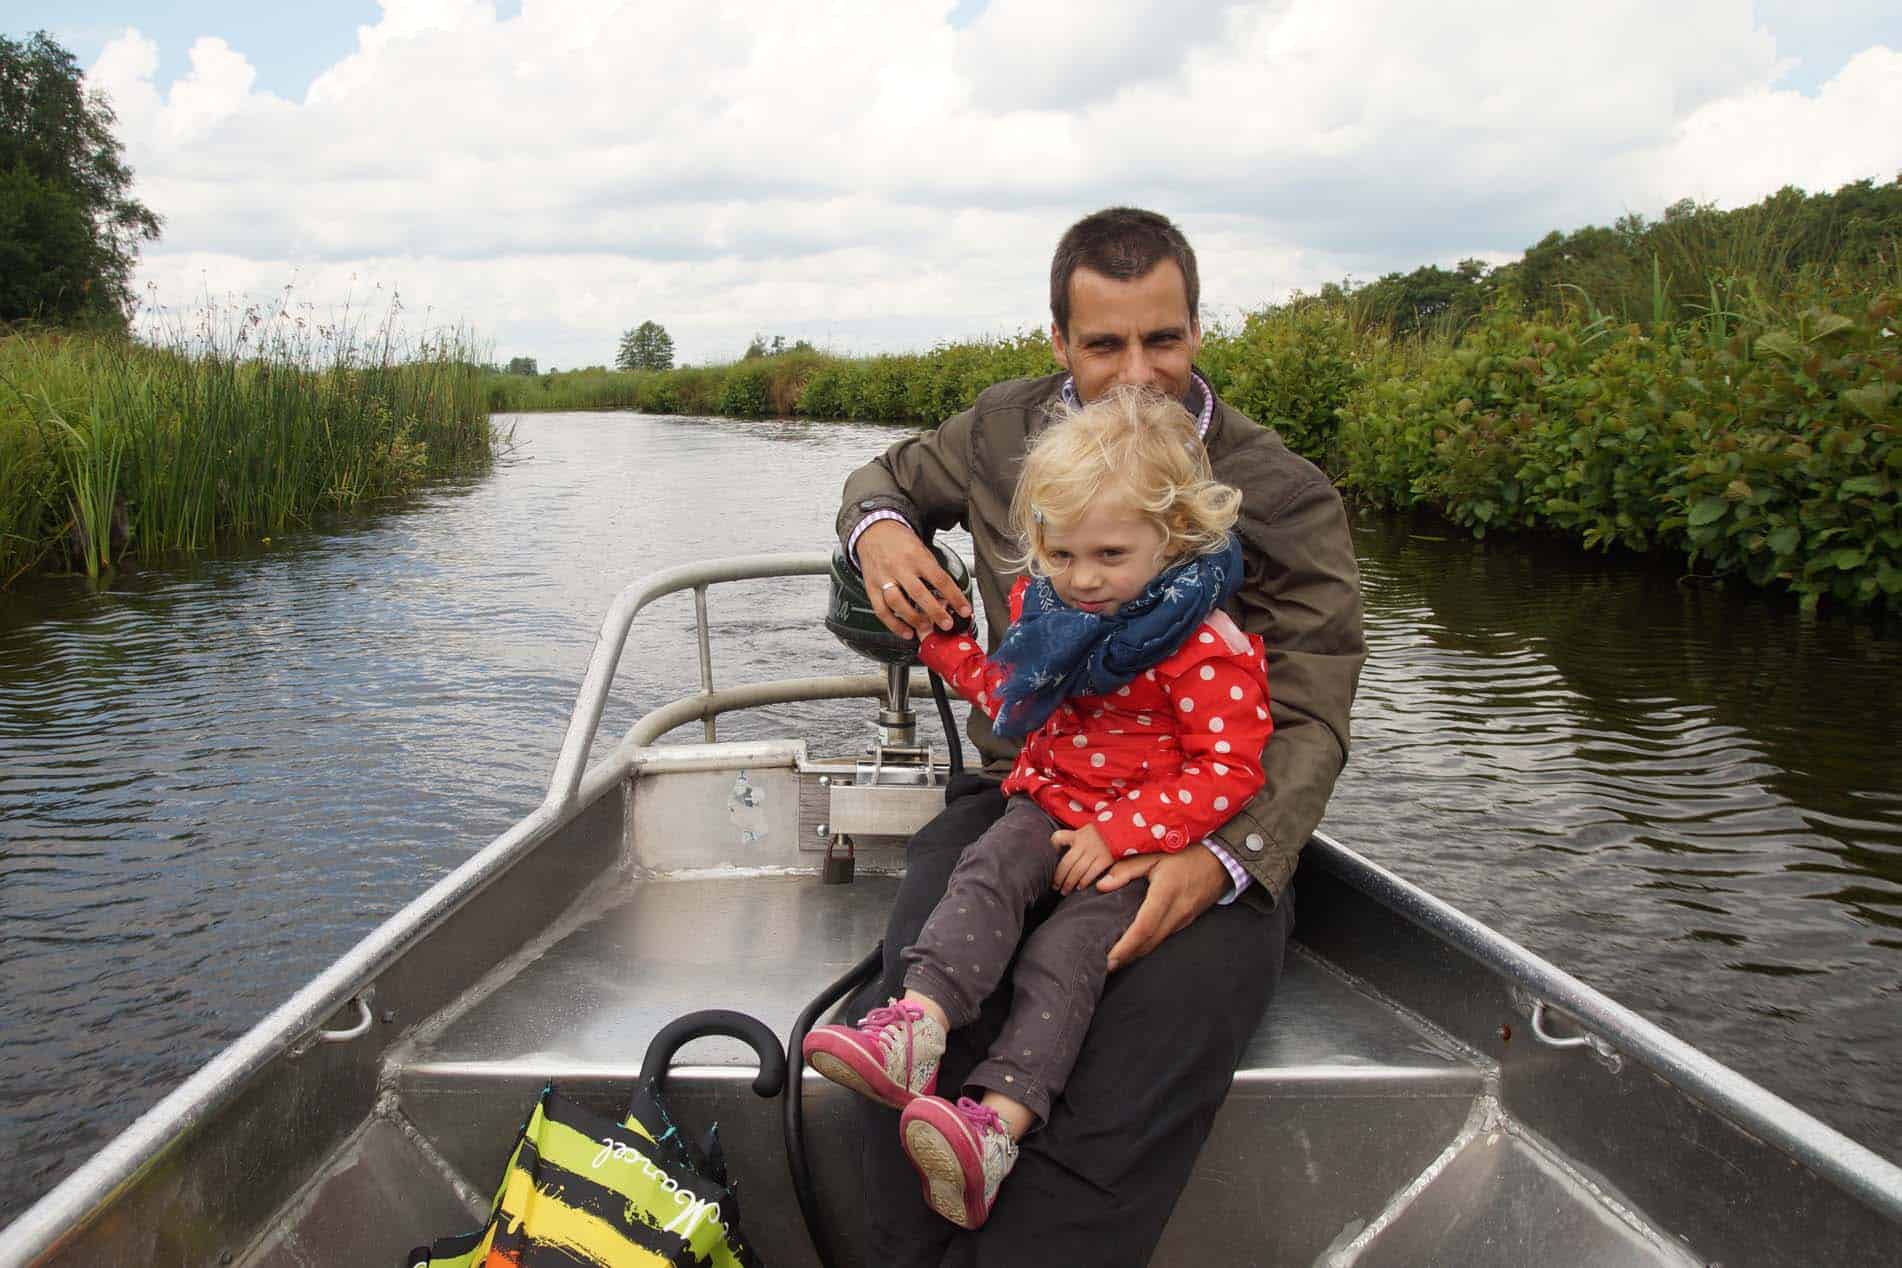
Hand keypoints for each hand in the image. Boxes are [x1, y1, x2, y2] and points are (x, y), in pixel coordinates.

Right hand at [857, 520, 972, 639]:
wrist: (874, 530)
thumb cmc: (901, 542)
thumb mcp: (922, 550)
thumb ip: (933, 572)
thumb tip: (948, 598)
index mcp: (916, 556)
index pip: (940, 579)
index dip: (954, 596)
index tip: (964, 610)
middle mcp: (899, 567)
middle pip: (918, 593)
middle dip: (934, 611)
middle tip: (946, 624)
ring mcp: (883, 578)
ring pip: (897, 603)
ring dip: (913, 619)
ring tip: (926, 629)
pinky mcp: (871, 587)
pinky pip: (881, 610)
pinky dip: (893, 624)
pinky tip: (906, 632)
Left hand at [1050, 824, 1113, 893]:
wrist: (1128, 826)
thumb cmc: (1108, 830)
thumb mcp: (1091, 829)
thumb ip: (1080, 838)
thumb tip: (1065, 849)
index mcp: (1078, 834)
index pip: (1058, 838)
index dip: (1052, 847)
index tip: (1050, 858)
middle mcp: (1084, 841)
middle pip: (1066, 862)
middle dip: (1059, 876)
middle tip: (1054, 886)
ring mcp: (1094, 849)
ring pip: (1077, 869)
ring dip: (1069, 882)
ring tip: (1064, 891)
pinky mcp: (1106, 857)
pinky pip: (1091, 872)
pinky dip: (1084, 881)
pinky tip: (1080, 887)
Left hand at [1096, 844, 1227, 971]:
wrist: (1221, 862)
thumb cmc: (1186, 856)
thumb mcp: (1154, 855)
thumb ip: (1126, 870)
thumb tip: (1101, 886)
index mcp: (1165, 894)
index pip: (1143, 928)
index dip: (1125, 946)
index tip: (1108, 958)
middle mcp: (1176, 912)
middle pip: (1148, 943)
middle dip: (1125, 957)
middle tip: (1103, 966)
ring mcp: (1182, 920)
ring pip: (1156, 943)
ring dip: (1135, 954)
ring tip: (1114, 960)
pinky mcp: (1185, 922)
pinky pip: (1163, 938)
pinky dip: (1146, 945)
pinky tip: (1133, 946)